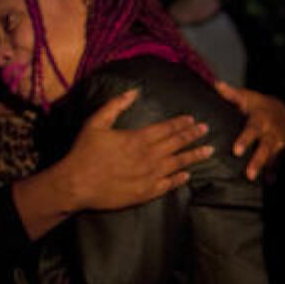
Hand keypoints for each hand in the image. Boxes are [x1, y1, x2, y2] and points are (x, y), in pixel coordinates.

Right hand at [58, 88, 212, 210]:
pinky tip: (188, 175)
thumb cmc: (84, 152)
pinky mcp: (146, 192)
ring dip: (194, 156)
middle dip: (193, 136)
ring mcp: (150, 176)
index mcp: (139, 138)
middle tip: (206, 130)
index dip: (182, 123)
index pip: (167, 128)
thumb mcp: (96, 122)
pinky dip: (179, 179)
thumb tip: (133, 91)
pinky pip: (168, 185)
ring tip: (208, 151)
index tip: (193, 120)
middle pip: (177, 144)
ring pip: (178, 164)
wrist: (76, 184)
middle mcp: (149, 156)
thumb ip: (115, 106)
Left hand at [213, 82, 284, 181]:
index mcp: (261, 119)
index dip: (245, 140)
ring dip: (263, 169)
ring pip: (272, 157)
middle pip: (265, 147)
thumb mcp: (246, 96)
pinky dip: (271, 172)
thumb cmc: (257, 104)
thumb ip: (231, 94)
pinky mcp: (281, 150)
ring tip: (253, 180)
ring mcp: (279, 142)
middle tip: (249, 174)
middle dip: (258, 161)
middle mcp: (271, 131)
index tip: (236, 151)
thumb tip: (216, 84)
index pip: (252, 130)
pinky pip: (276, 162)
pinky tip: (265, 182)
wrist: (281, 110)